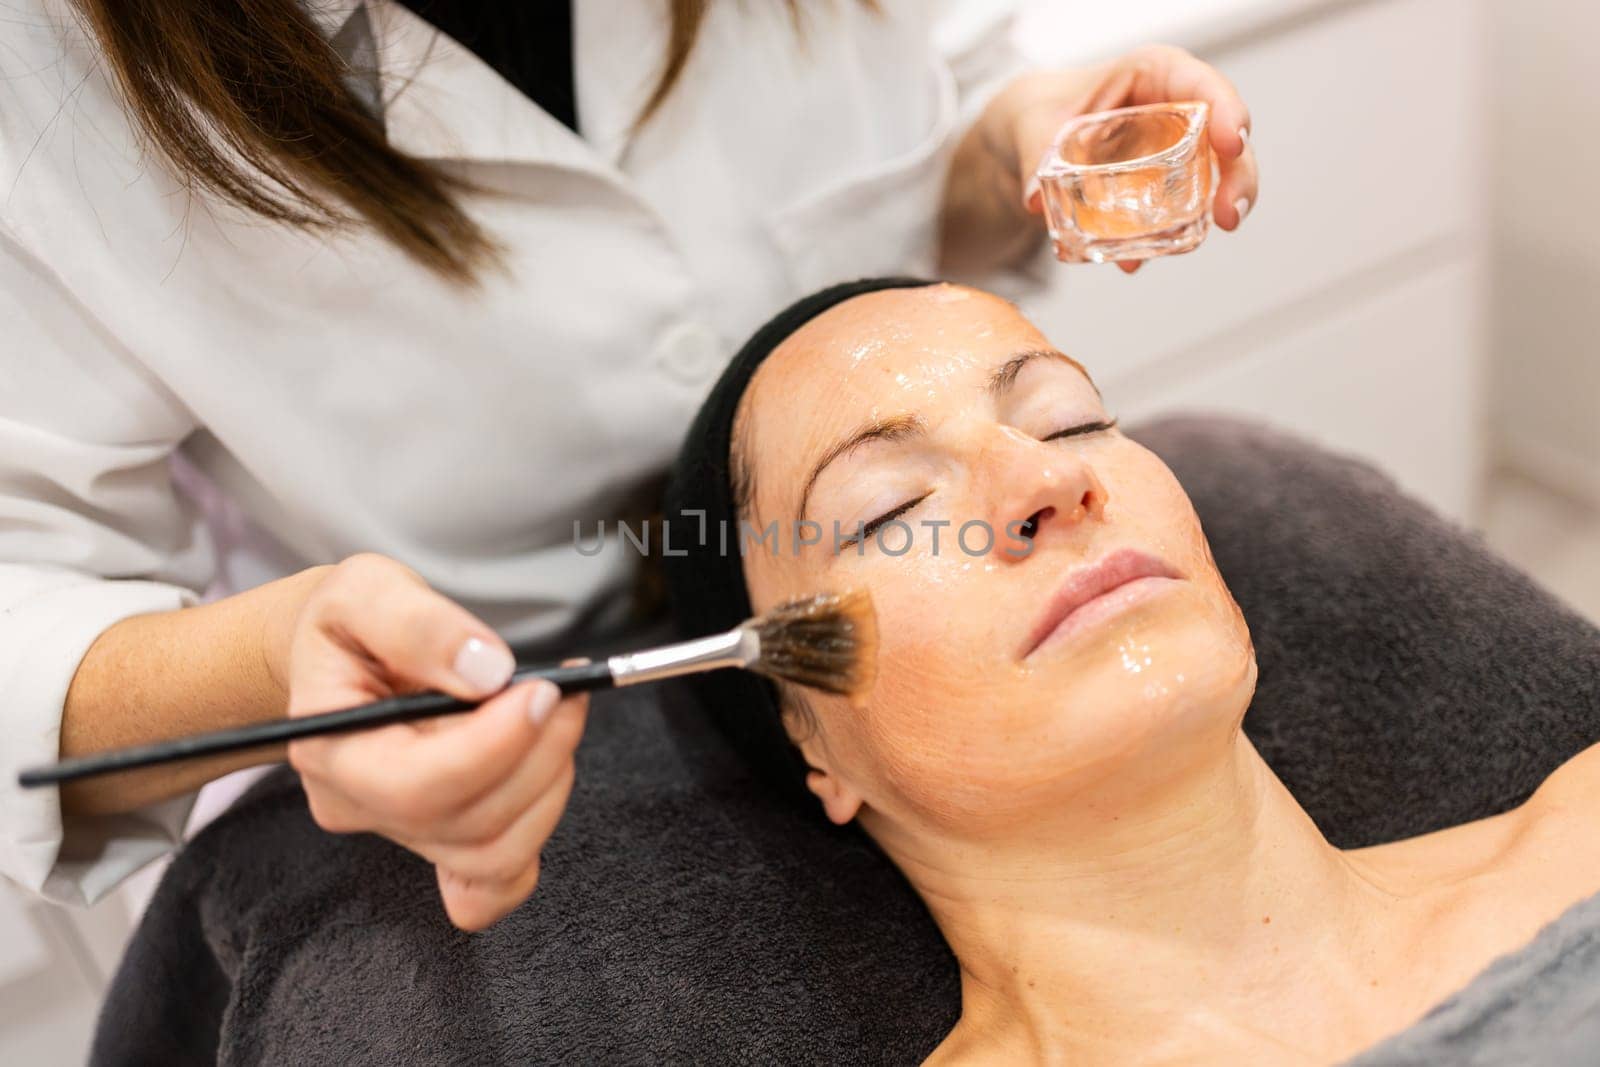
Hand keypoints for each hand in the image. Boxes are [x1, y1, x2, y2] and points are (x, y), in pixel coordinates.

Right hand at [271, 553, 587, 930]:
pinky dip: (534, 838)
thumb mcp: (366, 589)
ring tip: (559, 712)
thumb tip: (487, 671)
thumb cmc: (350, 622)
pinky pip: (491, 887)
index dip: (493, 746)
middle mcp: (359, 805)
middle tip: (565, 689)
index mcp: (329, 748)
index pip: (414, 785)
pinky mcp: (440, 843)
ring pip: (494, 854)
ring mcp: (400, 833)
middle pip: (465, 823)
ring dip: (550, 782)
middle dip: (537, 754)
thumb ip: (419, 624)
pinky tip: (545, 776)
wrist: (343, 652)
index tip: (543, 690)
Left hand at [949, 45, 1256, 274]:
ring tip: (1190, 243)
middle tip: (1228, 217)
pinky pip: (1175, 214)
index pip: (1200, 84)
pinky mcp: (1160, 191)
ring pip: (1213, 179)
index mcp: (1150, 75)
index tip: (1231, 143)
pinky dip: (1160, 240)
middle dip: (1237, 177)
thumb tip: (1036, 198)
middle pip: (1223, 138)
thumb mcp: (1028, 123)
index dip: (1225, 109)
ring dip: (1209, 214)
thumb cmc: (1037, 112)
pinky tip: (1134, 260)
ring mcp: (1172, 154)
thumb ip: (1034, 154)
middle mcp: (1172, 112)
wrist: (1026, 140)